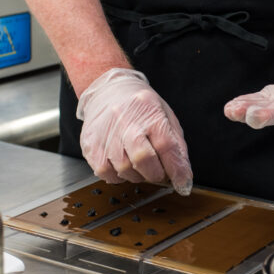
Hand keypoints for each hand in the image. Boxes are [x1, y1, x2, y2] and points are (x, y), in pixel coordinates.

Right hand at [76, 68, 192, 194]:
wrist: (108, 90)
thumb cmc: (140, 107)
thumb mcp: (165, 116)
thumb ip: (176, 145)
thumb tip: (183, 175)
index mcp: (149, 110)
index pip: (166, 145)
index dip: (176, 170)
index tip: (182, 184)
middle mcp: (125, 120)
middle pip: (142, 158)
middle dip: (155, 174)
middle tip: (157, 172)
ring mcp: (105, 132)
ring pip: (123, 169)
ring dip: (136, 175)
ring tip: (138, 165)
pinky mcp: (90, 143)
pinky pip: (105, 172)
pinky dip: (117, 176)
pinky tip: (122, 166)